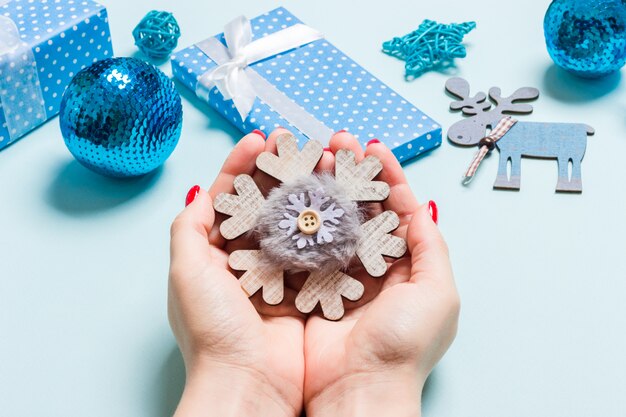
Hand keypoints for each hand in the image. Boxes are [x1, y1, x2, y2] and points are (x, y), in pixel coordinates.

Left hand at [168, 129, 305, 416]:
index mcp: (214, 253)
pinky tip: (338, 200)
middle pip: (265, 203)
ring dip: (307, 191)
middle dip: (280, 171)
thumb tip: (200, 192)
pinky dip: (327, 224)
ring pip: (294, 220)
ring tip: (322, 162)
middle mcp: (248, 260)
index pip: (229, 196)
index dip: (242, 165)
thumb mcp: (186, 271)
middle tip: (298, 143)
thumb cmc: (212, 329)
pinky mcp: (306, 289)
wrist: (249, 384)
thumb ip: (189, 228)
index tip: (260, 139)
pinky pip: (318, 248)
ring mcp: (278, 273)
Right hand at [303, 133, 459, 416]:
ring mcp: (338, 274)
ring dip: (324, 187)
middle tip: (337, 142)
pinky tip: (293, 192)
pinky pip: (305, 243)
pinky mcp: (310, 284)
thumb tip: (422, 206)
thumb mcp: (438, 292)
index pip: (397, 209)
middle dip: (351, 172)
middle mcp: (372, 266)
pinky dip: (299, 217)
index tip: (373, 147)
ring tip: (315, 157)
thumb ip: (430, 245)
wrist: (359, 391)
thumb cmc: (404, 345)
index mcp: (407, 266)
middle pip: (362, 207)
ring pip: (332, 219)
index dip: (387, 176)